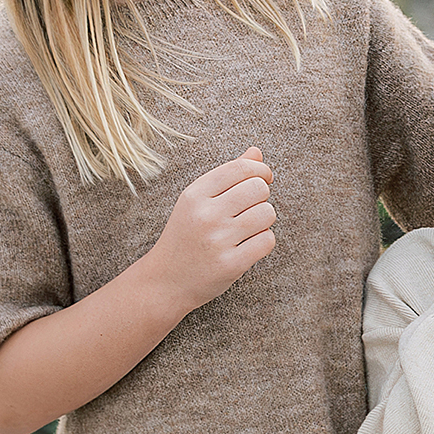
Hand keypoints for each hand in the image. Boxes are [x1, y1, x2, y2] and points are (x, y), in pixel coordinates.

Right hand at [148, 144, 276, 311]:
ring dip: (264, 219)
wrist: (166, 281)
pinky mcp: (231, 264)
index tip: (263, 178)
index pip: (241, 168)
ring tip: (248, 227)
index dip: (260, 170)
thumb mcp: (197, 202)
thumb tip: (257, 152)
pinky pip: (267, 240)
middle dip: (262, 196)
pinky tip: (247, 245)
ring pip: (267, 214)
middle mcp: (205, 215)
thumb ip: (228, 176)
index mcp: (194, 195)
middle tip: (249, 208)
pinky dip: (263, 241)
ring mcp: (218, 240)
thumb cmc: (186, 235)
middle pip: (258, 189)